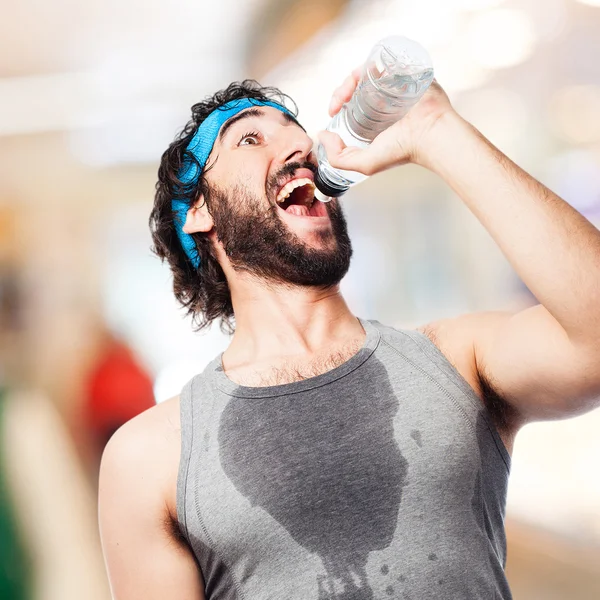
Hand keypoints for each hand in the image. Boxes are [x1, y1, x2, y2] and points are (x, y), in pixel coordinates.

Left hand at [318, 67, 455, 175]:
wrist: (430, 135)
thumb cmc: (402, 151)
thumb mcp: (364, 164)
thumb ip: (338, 158)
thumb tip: (322, 135)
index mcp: (374, 119)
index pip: (350, 103)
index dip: (337, 102)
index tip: (332, 110)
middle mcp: (383, 101)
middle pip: (355, 86)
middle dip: (341, 90)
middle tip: (338, 100)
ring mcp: (394, 86)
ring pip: (366, 72)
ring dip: (351, 77)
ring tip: (349, 88)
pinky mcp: (405, 73)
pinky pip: (386, 60)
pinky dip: (372, 63)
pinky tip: (364, 74)